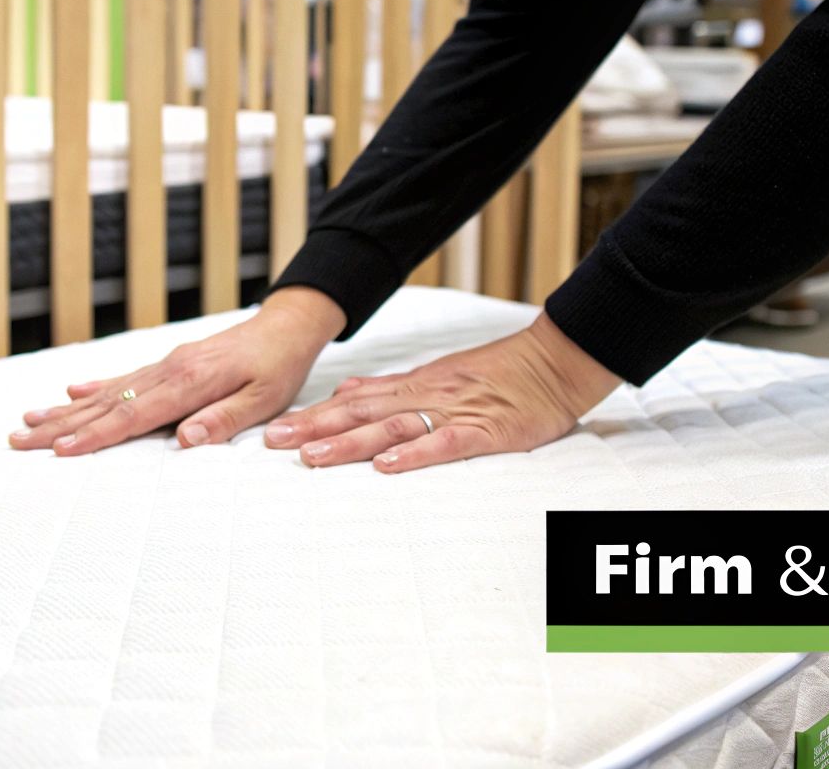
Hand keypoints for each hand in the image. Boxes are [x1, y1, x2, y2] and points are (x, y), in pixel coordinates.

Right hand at [11, 287, 345, 455]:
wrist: (284, 327)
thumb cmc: (277, 369)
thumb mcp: (263, 400)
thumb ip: (223, 420)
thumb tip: (184, 440)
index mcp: (189, 383)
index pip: (132, 417)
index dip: (94, 436)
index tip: (58, 451)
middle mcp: (167, 371)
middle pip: (105, 404)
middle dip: (59, 425)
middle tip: (16, 440)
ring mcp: (163, 365)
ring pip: (105, 391)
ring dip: (65, 408)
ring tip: (28, 421)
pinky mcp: (167, 363)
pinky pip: (122, 378)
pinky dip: (93, 387)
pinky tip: (70, 391)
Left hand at [264, 313, 620, 472]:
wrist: (554, 361)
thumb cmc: (501, 373)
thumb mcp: (438, 374)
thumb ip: (392, 387)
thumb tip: (347, 390)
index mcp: (414, 387)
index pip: (353, 402)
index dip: (313, 417)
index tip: (274, 431)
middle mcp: (425, 397)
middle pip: (361, 413)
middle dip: (315, 429)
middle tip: (274, 444)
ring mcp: (453, 413)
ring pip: (392, 427)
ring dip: (350, 443)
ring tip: (313, 458)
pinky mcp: (485, 431)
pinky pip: (445, 443)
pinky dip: (415, 454)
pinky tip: (388, 465)